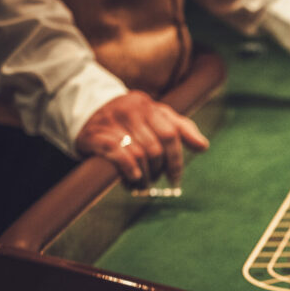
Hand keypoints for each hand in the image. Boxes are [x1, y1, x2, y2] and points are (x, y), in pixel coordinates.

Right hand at [74, 91, 208, 185]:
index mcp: (148, 106)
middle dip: (158, 169)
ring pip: (138, 153)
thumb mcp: (155, 117)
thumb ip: (181, 128)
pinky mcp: (94, 135)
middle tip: (155, 180)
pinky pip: (117, 154)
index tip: (175, 178)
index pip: (171, 134)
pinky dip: (129, 169)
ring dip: (144, 175)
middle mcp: (130, 111)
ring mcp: (111, 122)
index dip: (176, 160)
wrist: (85, 107)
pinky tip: (133, 178)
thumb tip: (204, 146)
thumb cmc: (128, 118)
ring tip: (142, 184)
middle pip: (155, 148)